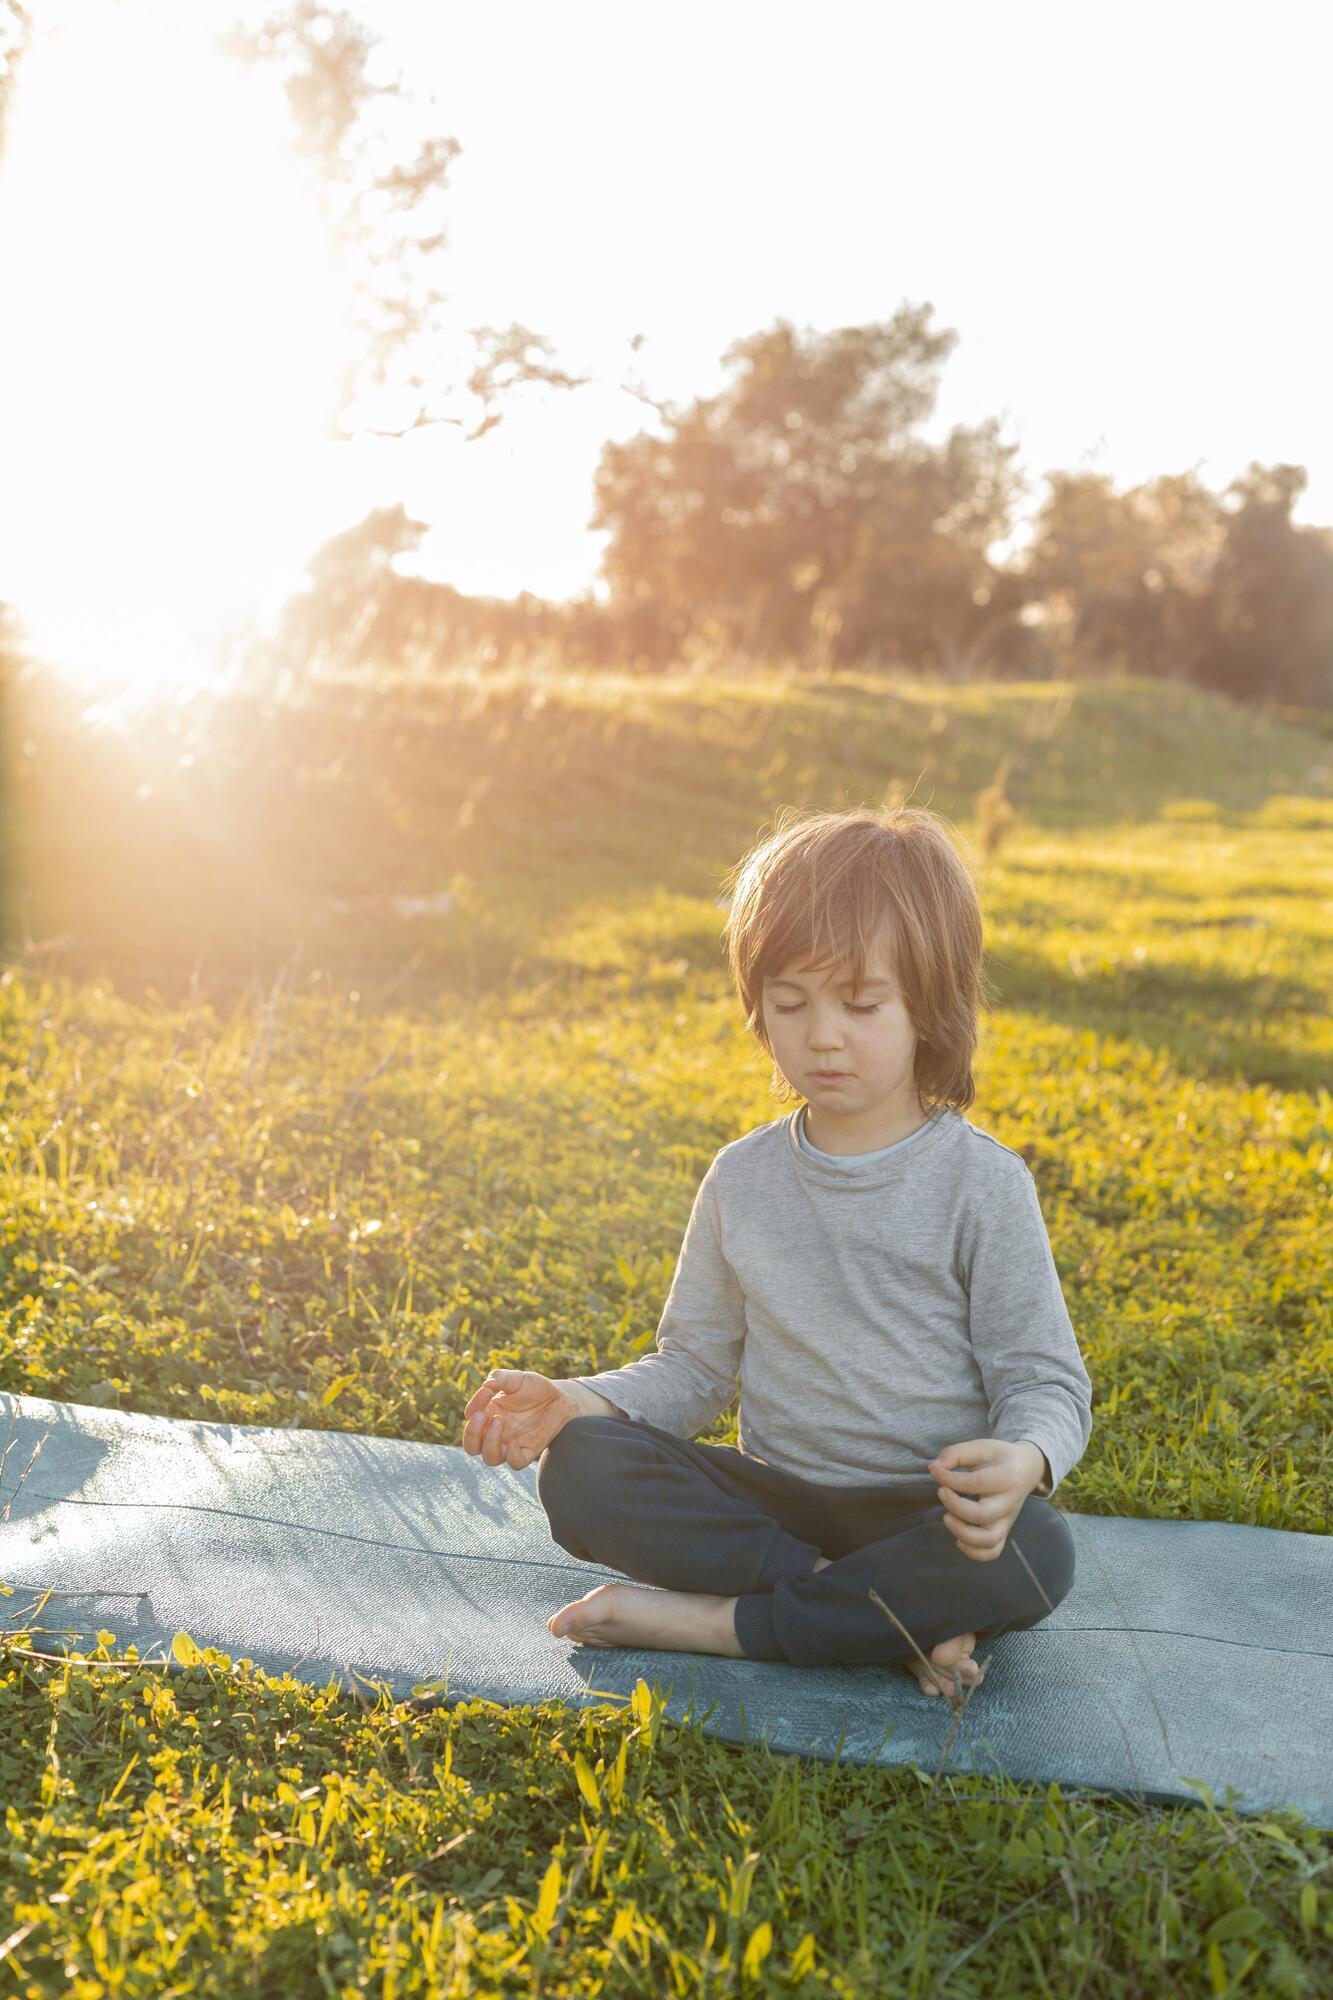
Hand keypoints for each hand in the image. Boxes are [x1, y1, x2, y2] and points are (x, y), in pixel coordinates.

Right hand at [461, 1369, 578, 1470]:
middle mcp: (496, 1432)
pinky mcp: (528, 1452)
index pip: (471, 1416)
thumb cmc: (535, 1388)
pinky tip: (516, 1442)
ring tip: (499, 1421)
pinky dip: (512, 1457)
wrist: (560, 1398)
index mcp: (489, 1413)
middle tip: (482, 1415)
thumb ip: (501, 1378)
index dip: (474, 1405)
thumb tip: (486, 1384)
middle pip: (472, 1446)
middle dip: (472, 1433)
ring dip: (490, 1443)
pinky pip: (515, 1463)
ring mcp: (511, 1444)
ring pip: (490, 1458)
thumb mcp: (518, 1379)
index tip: (487, 1391)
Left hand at [927, 1439, 1043, 1561]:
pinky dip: (974, 1552)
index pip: (977, 1483)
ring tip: (947, 1517)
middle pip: (983, 1515)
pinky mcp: (1004, 1532)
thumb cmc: (1000, 1457)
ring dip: (963, 1533)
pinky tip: (958, 1538)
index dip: (950, 1478)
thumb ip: (956, 1453)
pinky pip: (993, 1551)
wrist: (1027, 1469)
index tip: (936, 1471)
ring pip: (989, 1540)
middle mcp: (1010, 1503)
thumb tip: (935, 1468)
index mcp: (1008, 1477)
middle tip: (941, 1491)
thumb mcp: (982, 1446)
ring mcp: (1008, 1520)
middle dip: (956, 1506)